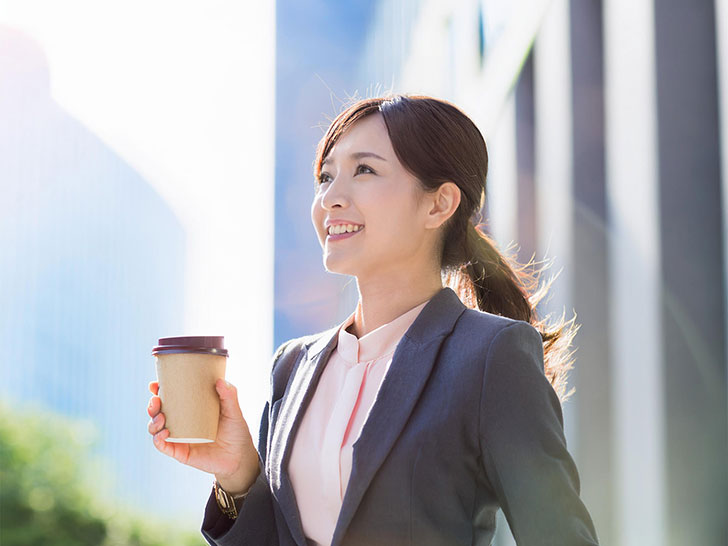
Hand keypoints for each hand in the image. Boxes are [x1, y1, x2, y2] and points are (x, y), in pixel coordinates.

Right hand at [147, 379, 259, 494]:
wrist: (240, 457)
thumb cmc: (236, 431)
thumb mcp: (233, 411)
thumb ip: (229, 395)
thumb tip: (220, 381)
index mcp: (190, 410)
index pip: (170, 398)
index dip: (158, 391)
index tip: (155, 385)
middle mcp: (181, 424)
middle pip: (158, 413)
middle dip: (152, 406)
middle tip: (156, 401)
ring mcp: (179, 438)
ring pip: (156, 430)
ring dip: (153, 423)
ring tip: (161, 417)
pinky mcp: (181, 453)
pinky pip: (164, 447)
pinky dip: (159, 440)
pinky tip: (165, 434)